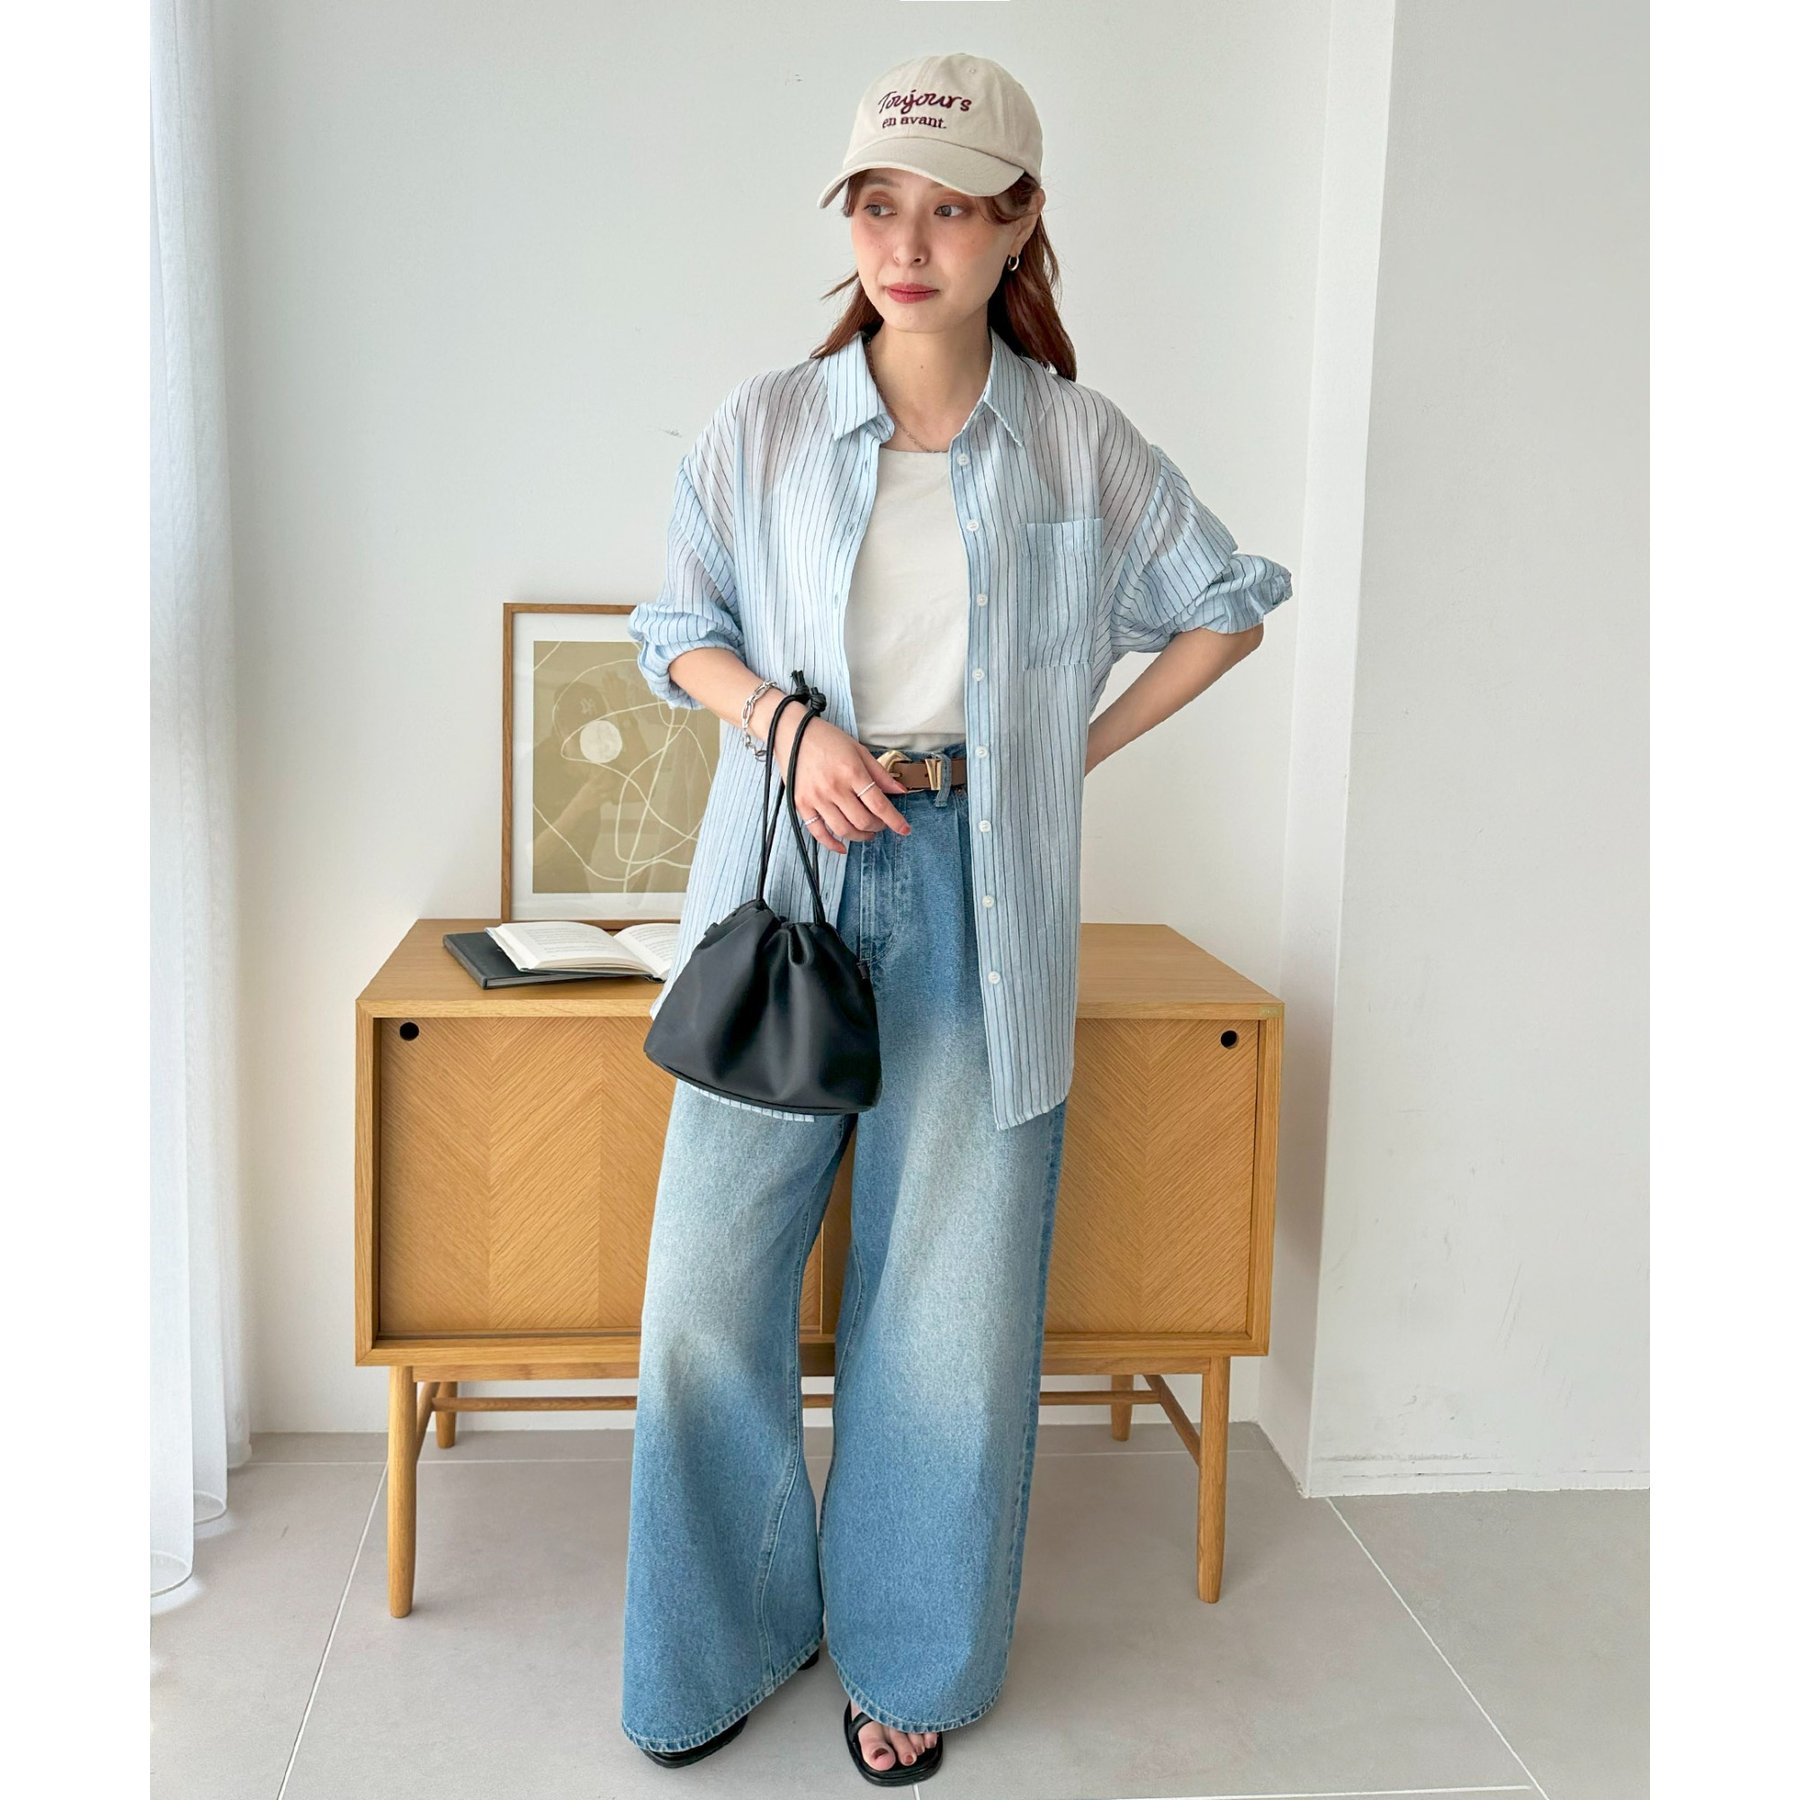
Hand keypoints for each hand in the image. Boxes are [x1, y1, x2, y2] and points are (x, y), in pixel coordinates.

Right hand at [764, 701, 911, 852]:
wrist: (791, 732)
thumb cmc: (826, 739)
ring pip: (843, 830)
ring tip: (866, 832)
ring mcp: (816, 798)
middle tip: (881, 824)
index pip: (879, 805)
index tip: (904, 829)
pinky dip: (832, 844)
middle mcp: (834, 787)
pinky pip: (818, 832)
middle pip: (863, 821)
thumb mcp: (858, 750)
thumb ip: (880, 774)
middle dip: (878, 827)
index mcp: (852, 772)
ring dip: (860, 836)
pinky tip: (842, 847)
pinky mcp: (801, 804)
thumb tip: (900, 791)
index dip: (895, 821)